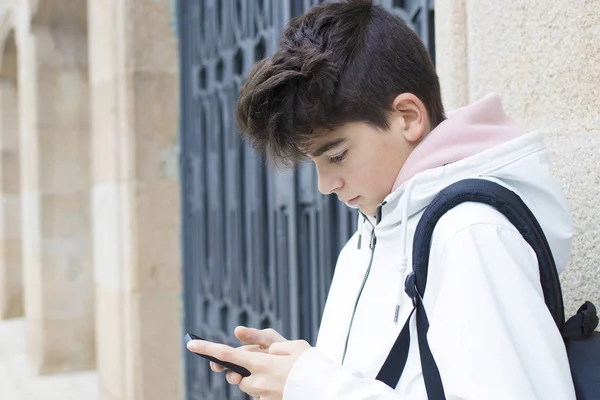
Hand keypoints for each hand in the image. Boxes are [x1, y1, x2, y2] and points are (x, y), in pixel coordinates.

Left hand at [187, 327, 310, 399]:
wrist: (328, 391)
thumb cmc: (312, 365)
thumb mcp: (294, 345)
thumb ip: (270, 343)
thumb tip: (256, 347)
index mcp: (262, 363)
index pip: (228, 355)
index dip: (208, 348)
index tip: (191, 343)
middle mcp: (259, 381)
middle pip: (238, 376)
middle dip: (242, 370)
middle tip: (260, 362)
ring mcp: (264, 396)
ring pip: (249, 387)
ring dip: (256, 379)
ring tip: (279, 374)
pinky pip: (261, 395)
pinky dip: (267, 388)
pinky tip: (283, 383)